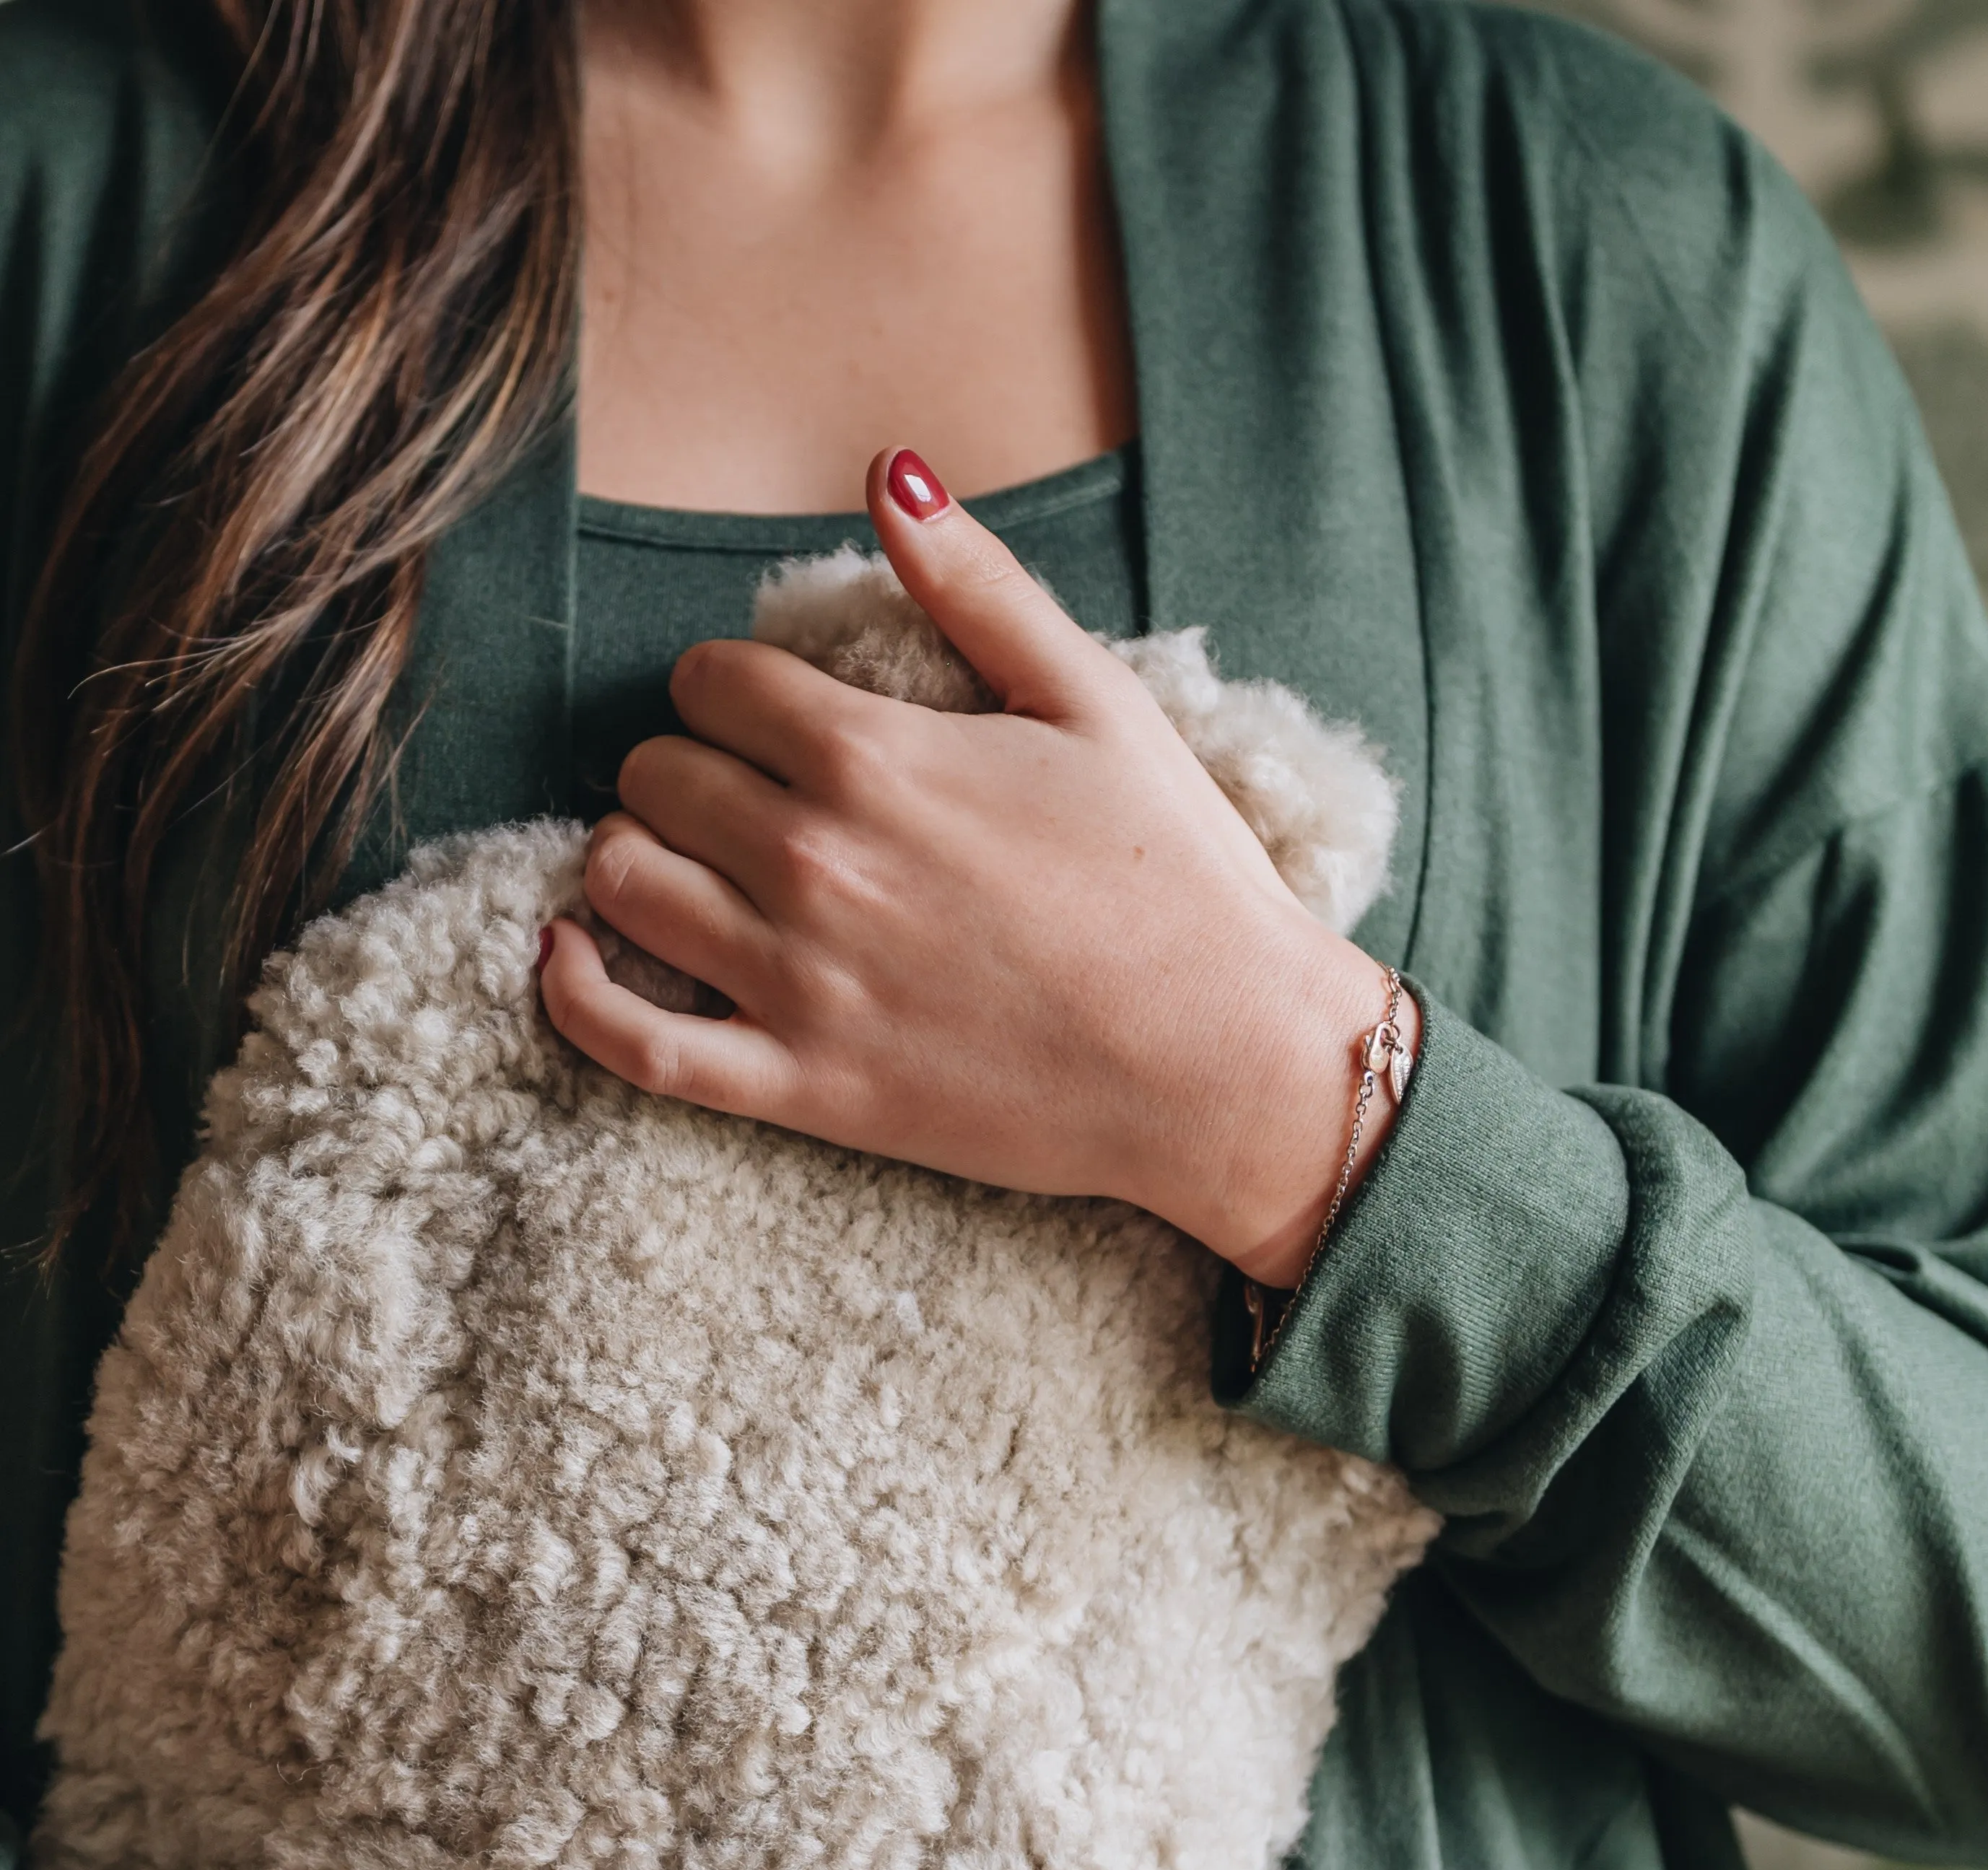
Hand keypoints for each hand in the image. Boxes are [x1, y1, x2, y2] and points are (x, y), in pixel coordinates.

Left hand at [541, 445, 1411, 1287]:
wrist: (1225, 1063)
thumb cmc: (1176, 878)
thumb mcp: (1094, 701)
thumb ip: (976, 586)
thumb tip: (888, 469)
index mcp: (873, 756)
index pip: (711, 683)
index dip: (731, 690)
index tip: (770, 718)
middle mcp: (813, 862)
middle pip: (655, 775)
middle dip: (686, 771)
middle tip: (743, 796)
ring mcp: (798, 984)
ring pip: (619, 884)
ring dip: (635, 860)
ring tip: (687, 867)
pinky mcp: (804, 1088)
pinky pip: (631, 1043)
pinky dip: (574, 994)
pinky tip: (568, 953)